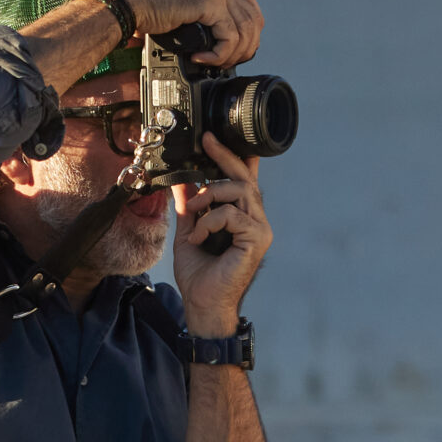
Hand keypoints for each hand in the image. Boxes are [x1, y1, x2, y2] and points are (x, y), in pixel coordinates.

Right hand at [108, 0, 264, 65]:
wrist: (127, 4)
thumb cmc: (144, 12)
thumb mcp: (182, 15)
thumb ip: (202, 22)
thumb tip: (218, 45)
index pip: (249, 8)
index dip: (248, 35)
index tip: (234, 55)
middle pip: (254, 19)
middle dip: (247, 47)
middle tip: (227, 65)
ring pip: (245, 29)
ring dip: (232, 54)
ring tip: (213, 64)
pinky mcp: (208, 2)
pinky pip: (229, 36)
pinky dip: (219, 54)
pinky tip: (200, 58)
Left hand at [171, 134, 271, 334]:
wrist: (202, 303)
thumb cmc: (199, 274)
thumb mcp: (188, 230)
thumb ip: (189, 205)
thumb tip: (181, 180)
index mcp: (241, 216)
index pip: (243, 180)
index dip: (233, 156)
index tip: (212, 138)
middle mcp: (255, 220)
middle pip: (245, 178)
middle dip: (224, 158)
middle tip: (206, 144)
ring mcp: (260, 229)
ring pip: (240, 191)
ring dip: (211, 195)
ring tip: (194, 212)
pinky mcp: (257, 239)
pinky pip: (232, 215)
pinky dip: (210, 221)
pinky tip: (199, 237)